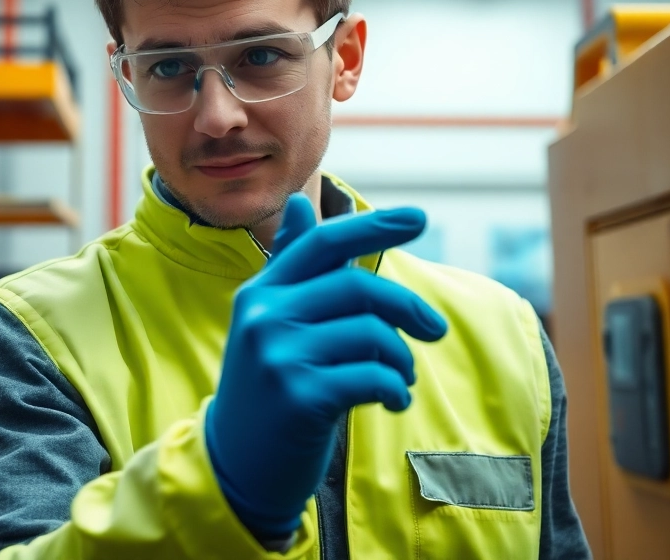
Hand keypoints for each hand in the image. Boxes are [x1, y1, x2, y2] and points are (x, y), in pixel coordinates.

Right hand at [204, 194, 447, 537]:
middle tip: (435, 330)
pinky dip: (395, 388)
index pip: (324, 243)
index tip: (421, 218)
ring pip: (371, 333)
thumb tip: (301, 204)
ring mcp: (278, 356)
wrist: (235, 465)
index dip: (374, 226)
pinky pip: (372, 376)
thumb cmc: (266, 389)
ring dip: (401, 358)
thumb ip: (290, 266)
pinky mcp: (299, 397)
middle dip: (408, 307)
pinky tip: (394, 401)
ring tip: (401, 378)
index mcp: (261, 292)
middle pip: (357, 287)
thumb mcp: (270, 323)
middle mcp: (264, 316)